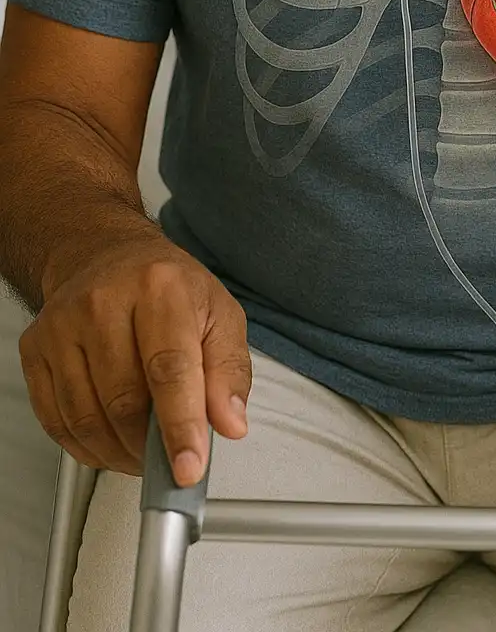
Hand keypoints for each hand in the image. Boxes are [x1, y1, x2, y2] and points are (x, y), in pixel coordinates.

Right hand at [19, 234, 250, 487]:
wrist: (107, 256)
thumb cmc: (169, 288)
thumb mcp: (219, 315)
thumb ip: (229, 371)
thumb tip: (230, 423)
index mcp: (159, 288)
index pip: (169, 369)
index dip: (180, 426)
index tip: (189, 468)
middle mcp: (103, 302)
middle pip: (124, 402)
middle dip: (149, 448)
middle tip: (170, 461)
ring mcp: (62, 326)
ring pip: (86, 418)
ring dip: (119, 453)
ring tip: (143, 452)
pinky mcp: (35, 349)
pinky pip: (56, 421)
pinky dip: (87, 447)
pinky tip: (111, 443)